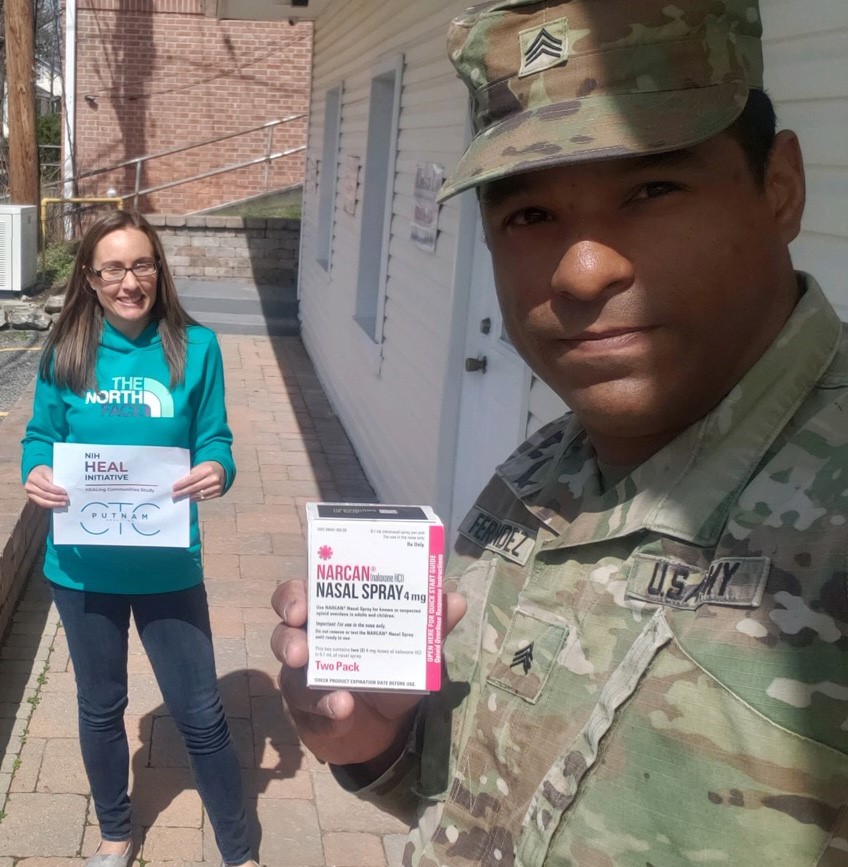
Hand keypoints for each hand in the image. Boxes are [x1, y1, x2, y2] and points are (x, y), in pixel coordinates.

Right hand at [24, 465, 68, 508]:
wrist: (36, 473)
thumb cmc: (45, 472)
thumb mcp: (49, 471)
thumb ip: (54, 479)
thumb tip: (62, 490)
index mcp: (33, 477)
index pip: (46, 486)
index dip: (56, 490)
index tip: (65, 492)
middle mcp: (29, 486)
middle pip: (45, 495)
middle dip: (57, 498)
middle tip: (66, 498)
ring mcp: (29, 493)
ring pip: (43, 501)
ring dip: (55, 503)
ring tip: (63, 503)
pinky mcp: (31, 498)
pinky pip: (42, 504)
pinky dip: (51, 505)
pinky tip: (58, 504)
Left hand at [172, 460, 225, 502]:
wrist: (223, 470)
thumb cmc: (207, 468)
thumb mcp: (200, 467)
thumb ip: (191, 475)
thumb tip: (180, 486)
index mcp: (207, 470)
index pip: (192, 479)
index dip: (182, 484)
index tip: (174, 488)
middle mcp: (213, 479)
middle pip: (194, 488)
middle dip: (183, 492)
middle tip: (174, 495)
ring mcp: (217, 487)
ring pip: (199, 494)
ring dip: (189, 497)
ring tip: (181, 497)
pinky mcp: (218, 493)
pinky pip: (205, 498)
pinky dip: (196, 499)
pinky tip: (191, 498)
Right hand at [271, 579, 466, 771]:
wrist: (382, 727)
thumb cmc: (390, 671)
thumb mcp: (415, 648)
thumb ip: (432, 625)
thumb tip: (455, 599)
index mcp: (330, 615)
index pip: (300, 594)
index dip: (293, 596)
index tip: (300, 606)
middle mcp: (309, 643)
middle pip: (283, 631)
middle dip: (289, 637)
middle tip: (301, 647)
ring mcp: (302, 681)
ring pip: (292, 678)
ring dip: (313, 686)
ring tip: (340, 696)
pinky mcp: (306, 716)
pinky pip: (311, 714)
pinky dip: (329, 714)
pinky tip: (344, 714)